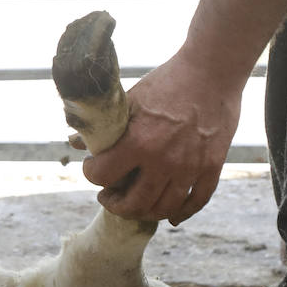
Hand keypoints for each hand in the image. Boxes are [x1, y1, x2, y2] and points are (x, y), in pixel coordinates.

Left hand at [83, 51, 243, 224]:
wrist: (212, 70)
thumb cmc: (168, 80)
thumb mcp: (131, 99)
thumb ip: (105, 126)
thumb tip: (75, 141)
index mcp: (139, 141)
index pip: (103, 175)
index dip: (92, 174)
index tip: (92, 168)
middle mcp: (164, 160)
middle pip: (134, 204)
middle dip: (115, 204)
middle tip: (109, 197)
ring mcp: (190, 167)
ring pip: (165, 208)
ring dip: (146, 212)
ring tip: (136, 204)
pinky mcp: (212, 166)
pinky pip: (197, 202)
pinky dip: (183, 213)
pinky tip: (173, 216)